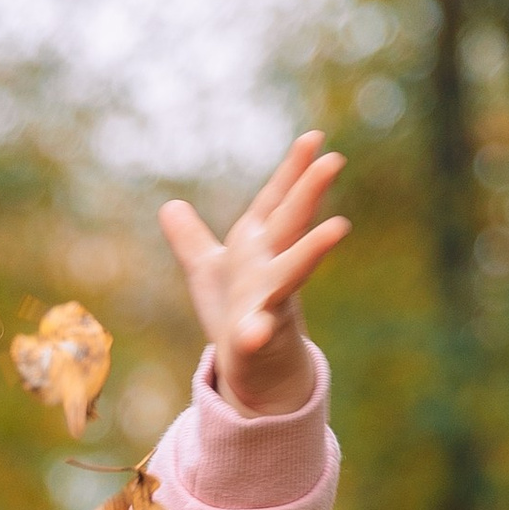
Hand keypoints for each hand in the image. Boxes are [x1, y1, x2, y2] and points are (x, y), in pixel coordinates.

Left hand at [159, 133, 346, 414]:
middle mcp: (269, 268)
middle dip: (309, 192)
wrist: (255, 372)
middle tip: (334, 160)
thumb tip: (169, 206)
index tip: (313, 137)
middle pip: (291, 224)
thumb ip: (191, 240)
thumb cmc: (238, 316)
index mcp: (257, 247)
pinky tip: (254, 332)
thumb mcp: (209, 272)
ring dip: (313, 250)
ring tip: (339, 227)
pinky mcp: (257, 341)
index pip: (276, 201)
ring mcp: (269, 303)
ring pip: (292, 273)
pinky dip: (256, 333)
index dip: (292, 170)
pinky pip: (257, 336)